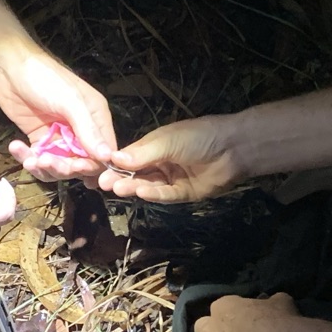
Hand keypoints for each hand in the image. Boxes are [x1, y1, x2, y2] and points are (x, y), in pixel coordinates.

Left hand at [0, 49, 115, 180]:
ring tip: (30, 159)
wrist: (9, 67)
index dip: (93, 166)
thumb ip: (88, 129)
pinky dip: (27, 158)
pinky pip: (38, 159)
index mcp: (96, 118)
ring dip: (44, 168)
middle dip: (64, 168)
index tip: (77, 169)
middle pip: (80, 164)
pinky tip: (16, 147)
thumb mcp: (71, 101)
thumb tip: (107, 157)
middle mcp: (80, 130)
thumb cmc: (45, 78)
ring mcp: (59, 136)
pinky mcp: (39, 139)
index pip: (104, 153)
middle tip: (46, 162)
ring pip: (58, 166)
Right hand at [98, 116, 244, 201]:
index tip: (98, 170)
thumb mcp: (168, 141)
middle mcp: (160, 163)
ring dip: (134, 187)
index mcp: (154, 147)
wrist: (234, 147)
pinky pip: (166, 195)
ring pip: (149, 186)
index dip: (114, 164)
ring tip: (119, 188)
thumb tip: (114, 158)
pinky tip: (142, 192)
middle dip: (121, 178)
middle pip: (136, 174)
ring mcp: (172, 179)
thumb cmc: (199, 136)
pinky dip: (154, 194)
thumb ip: (142, 153)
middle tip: (104, 184)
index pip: (129, 157)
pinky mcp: (184, 193)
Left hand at [191, 292, 305, 331]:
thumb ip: (266, 301)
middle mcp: (213, 328)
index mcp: (223, 306)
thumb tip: (266, 303)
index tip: (241, 316)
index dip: (230, 312)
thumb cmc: (281, 320)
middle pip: (202, 327)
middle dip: (212, 329)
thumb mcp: (278, 301)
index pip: (219, 307)